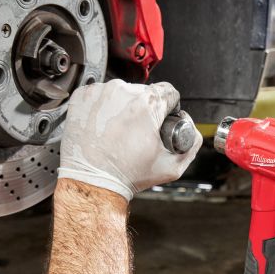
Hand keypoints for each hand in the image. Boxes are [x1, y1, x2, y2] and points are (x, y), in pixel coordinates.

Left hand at [58, 79, 202, 200]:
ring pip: (120, 93)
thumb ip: (192, 143)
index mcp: (147, 104)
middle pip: (143, 92)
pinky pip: (99, 96)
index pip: (168, 91)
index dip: (167, 107)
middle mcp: (122, 93)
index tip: (159, 119)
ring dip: (121, 107)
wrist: (92, 181)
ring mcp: (100, 93)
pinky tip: (103, 127)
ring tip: (117, 131)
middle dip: (143, 109)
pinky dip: (102, 108)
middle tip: (136, 132)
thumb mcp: (172, 166)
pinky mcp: (82, 97)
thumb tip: (190, 127)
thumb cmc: (125, 174)